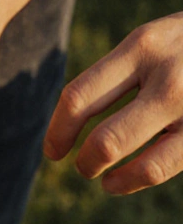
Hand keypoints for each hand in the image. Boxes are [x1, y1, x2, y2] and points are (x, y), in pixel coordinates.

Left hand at [44, 14, 182, 193]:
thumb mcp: (156, 41)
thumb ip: (121, 74)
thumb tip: (69, 124)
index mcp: (143, 47)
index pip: (78, 98)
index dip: (57, 132)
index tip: (53, 151)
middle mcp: (170, 77)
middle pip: (106, 141)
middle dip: (86, 163)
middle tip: (83, 167)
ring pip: (145, 166)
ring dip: (115, 181)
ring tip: (106, 182)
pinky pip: (168, 166)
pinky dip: (140, 179)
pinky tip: (127, 180)